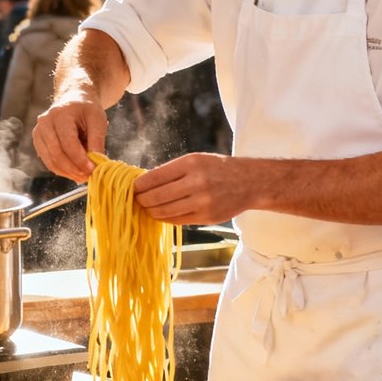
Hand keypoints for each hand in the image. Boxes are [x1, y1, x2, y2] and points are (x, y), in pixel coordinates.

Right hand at [32, 95, 107, 182]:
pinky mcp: (38, 142)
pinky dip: (61, 170)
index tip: (92, 170)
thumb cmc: (86, 108)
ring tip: (83, 177)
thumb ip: (97, 141)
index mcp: (60, 114)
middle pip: (57, 153)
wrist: (73, 98)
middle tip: (89, 177)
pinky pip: (48, 161)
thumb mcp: (98, 120)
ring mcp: (38, 133)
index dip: (80, 160)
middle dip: (74, 169)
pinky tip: (74, 172)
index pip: (68, 143)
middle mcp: (45, 123)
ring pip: (51, 160)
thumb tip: (96, 164)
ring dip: (67, 172)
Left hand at [133, 153, 256, 224]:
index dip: (139, 185)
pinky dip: (164, 218)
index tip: (132, 188)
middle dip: (141, 200)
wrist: (249, 182)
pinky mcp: (206, 217)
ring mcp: (202, 202)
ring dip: (150, 211)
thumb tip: (144, 184)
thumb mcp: (196, 160)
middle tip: (135, 200)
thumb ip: (172, 171)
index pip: (155, 177)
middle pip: (157, 196)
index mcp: (191, 163)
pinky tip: (159, 214)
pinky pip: (177, 220)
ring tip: (145, 208)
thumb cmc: (217, 168)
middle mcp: (196, 182)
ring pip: (165, 211)